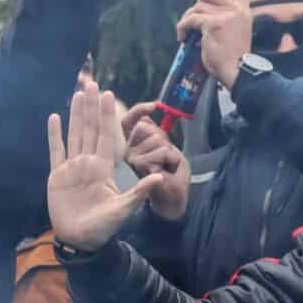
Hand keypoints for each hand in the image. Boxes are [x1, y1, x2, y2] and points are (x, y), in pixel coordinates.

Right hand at [47, 84, 162, 251]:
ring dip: (74, 114)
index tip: (109, 96)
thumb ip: (139, 192)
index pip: (106, 135)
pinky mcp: (57, 175)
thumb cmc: (103, 227)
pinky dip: (54, 135)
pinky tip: (54, 117)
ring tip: (76, 94)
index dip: (106, 115)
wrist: (80, 239)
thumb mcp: (124, 208)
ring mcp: (72, 167)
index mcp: (104, 167)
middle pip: (89, 129)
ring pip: (73, 134)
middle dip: (90, 107)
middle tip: (92, 84)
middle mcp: (88, 163)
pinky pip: (55, 150)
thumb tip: (160, 177)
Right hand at [121, 101, 191, 220]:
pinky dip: (172, 159)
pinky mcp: (139, 166)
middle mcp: (128, 150)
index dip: (139, 110)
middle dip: (163, 138)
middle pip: (146, 128)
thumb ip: (154, 130)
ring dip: (169, 151)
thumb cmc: (170, 173)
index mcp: (132, 144)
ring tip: (167, 165)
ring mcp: (132, 158)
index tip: (155, 105)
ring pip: (156, 139)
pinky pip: (162, 151)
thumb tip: (150, 111)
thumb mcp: (164, 145)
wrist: (174, 197)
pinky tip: (167, 170)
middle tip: (165, 157)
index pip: (128, 121)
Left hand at [175, 0, 252, 86]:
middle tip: (196, 14)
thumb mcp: (237, 33)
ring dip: (188, 18)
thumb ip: (228, 20)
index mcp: (244, 12)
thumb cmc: (235, 58)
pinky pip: (191, 19)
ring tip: (187, 31)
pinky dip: (183, 28)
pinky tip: (183, 37)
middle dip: (200, 0)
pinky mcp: (212, 24)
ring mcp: (225, 16)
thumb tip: (207, 12)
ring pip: (198, 6)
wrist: (238, 70)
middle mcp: (236, 10)